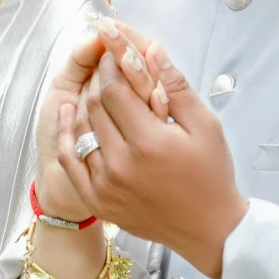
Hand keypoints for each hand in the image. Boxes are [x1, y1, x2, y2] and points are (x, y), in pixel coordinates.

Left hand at [57, 26, 245, 278]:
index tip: (113, 47)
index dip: (111, 63)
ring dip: (81, 102)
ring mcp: (105, 186)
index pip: (114, 89)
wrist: (209, 231)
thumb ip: (176, 86)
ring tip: (91, 83)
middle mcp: (120, 165)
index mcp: (148, 143)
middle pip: (93, 106)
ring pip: (78, 130)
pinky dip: (66, 134)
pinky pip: (71, 160)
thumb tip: (152, 49)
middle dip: (97, 77)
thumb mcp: (204, 125)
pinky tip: (68, 115)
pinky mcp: (99, 201)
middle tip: (104, 61)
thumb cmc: (212, 175)